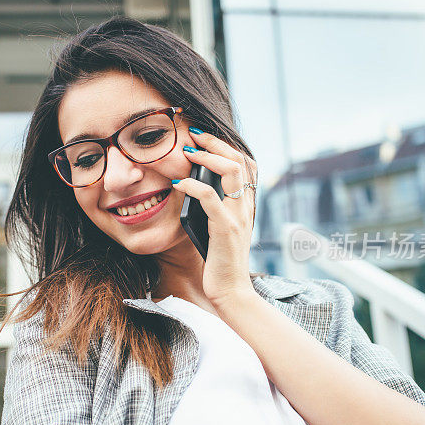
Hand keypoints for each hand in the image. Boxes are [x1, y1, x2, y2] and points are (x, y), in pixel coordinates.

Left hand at [171, 128, 258, 307]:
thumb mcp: (218, 228)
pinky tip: (178, 183)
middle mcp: (246, 206)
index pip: (245, 164)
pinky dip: (193, 186)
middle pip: (239, 159)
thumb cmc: (219, 261)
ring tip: (188, 151)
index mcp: (246, 205)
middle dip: (215, 142)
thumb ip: (213, 208)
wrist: (230, 290)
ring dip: (207, 157)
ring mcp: (238, 216)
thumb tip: (192, 187)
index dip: (226, 146)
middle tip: (194, 134)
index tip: (204, 138)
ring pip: (230, 171)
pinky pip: (209, 197)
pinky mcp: (225, 228)